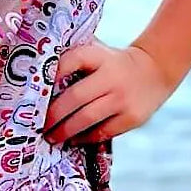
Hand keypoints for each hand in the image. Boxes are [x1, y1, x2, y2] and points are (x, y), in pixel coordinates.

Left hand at [42, 39, 175, 145]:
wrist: (154, 71)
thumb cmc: (112, 63)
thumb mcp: (98, 52)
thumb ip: (74, 56)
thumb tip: (36, 67)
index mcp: (100, 56)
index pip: (73, 59)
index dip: (54, 72)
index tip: (36, 88)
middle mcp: (111, 76)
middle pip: (76, 96)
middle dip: (53, 114)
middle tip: (38, 124)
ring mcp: (122, 98)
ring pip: (87, 118)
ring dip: (65, 130)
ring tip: (51, 136)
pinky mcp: (131, 118)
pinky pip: (102, 132)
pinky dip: (84, 137)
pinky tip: (73, 139)